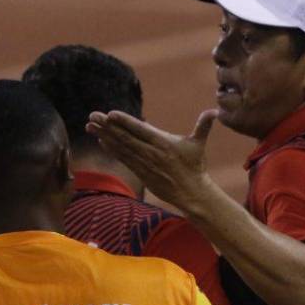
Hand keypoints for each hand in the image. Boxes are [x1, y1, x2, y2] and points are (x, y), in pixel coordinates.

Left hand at [86, 109, 218, 211]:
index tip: (110, 114)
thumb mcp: (199, 144)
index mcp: (163, 143)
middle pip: (125, 137)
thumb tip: (214, 111)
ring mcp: (144, 163)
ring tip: (90, 125)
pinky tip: (102, 141)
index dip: (124, 122)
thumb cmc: (195, 166)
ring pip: (121, 147)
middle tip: (92, 115)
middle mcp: (151, 153)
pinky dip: (112, 149)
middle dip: (107, 126)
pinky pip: (124, 159)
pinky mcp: (141, 172)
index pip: (140, 130)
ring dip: (104, 136)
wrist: (191, 193)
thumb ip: (203, 126)